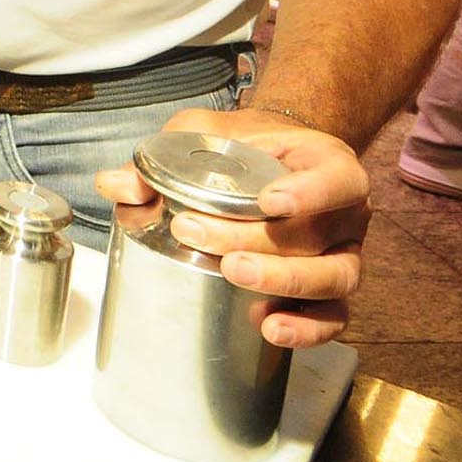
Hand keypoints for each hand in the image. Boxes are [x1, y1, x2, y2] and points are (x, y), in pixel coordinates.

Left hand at [93, 105, 367, 349]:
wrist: (274, 161)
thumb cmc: (243, 147)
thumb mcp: (203, 133)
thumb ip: (162, 154)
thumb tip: (117, 186)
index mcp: (327, 166)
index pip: (338, 180)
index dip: (310, 193)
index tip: (268, 201)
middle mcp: (345, 214)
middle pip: (316, 235)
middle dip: (255, 239)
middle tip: (195, 232)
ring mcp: (342, 254)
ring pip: (332, 278)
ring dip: (283, 282)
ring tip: (232, 274)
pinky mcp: (330, 291)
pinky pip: (332, 317)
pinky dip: (307, 328)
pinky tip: (270, 327)